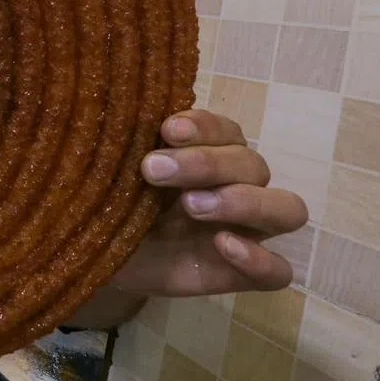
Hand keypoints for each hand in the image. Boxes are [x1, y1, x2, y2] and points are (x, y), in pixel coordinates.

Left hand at [109, 110, 308, 296]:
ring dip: (246, 201)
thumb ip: (121, 141)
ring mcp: (244, 231)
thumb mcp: (108, 169)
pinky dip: (260, 259)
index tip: (167, 130)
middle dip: (207, 163)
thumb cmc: (107, 199)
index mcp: (208, 153)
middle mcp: (235, 186)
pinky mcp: (238, 273)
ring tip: (192, 205)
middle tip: (154, 171)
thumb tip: (120, 107)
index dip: (203, 126)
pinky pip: (277, 272)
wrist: (94, 252)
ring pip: (285, 209)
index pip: (226, 131)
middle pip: (252, 165)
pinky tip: (223, 245)